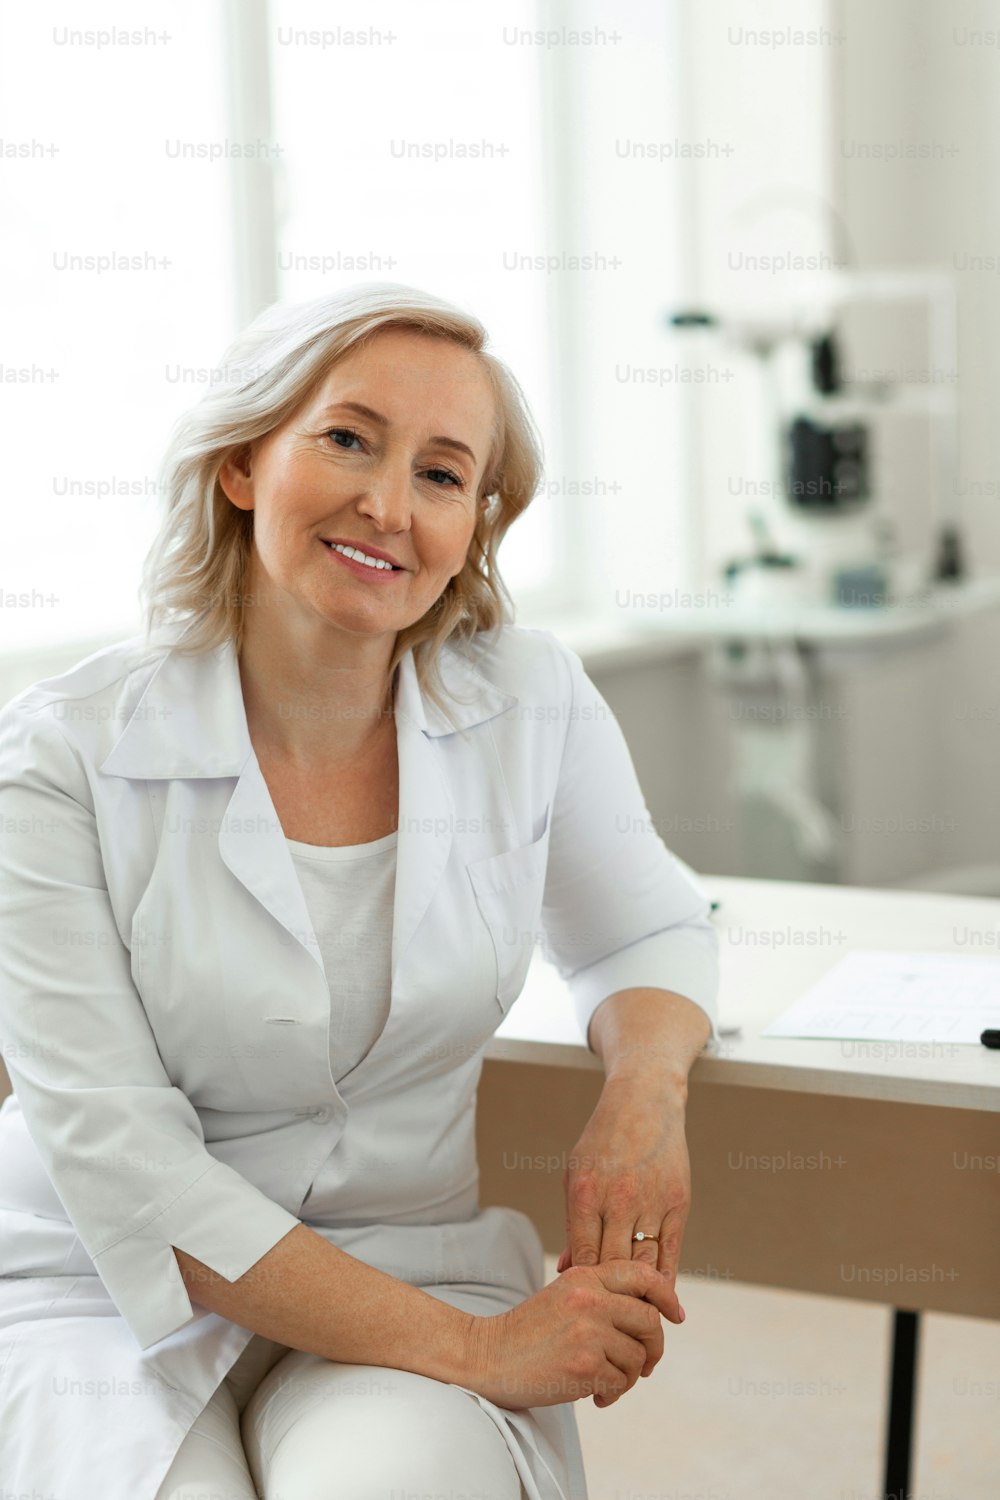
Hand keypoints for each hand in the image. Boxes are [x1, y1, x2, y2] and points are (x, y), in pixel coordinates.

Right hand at [463, 1258, 673, 1409]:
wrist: (488, 1357)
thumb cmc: (529, 1332)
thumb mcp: (565, 1295)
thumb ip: (603, 1295)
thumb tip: (652, 1313)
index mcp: (585, 1275)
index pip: (642, 1275)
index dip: (667, 1295)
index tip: (676, 1315)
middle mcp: (590, 1298)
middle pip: (649, 1321)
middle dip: (654, 1348)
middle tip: (644, 1366)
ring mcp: (588, 1331)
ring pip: (636, 1358)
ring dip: (627, 1378)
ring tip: (605, 1382)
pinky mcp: (584, 1365)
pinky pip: (619, 1384)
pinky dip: (611, 1396)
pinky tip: (593, 1396)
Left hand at [555, 1072, 692, 1393]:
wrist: (644, 1102)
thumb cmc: (602, 1143)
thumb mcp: (576, 1176)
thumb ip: (574, 1226)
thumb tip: (567, 1273)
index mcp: (585, 1193)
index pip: (583, 1259)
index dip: (583, 1292)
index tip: (581, 1316)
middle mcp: (619, 1199)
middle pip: (613, 1269)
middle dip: (610, 1304)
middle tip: (607, 1336)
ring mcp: (652, 1201)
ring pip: (645, 1265)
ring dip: (640, 1300)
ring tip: (635, 1330)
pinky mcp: (679, 1202)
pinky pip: (671, 1252)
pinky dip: (666, 1282)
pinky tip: (663, 1306)